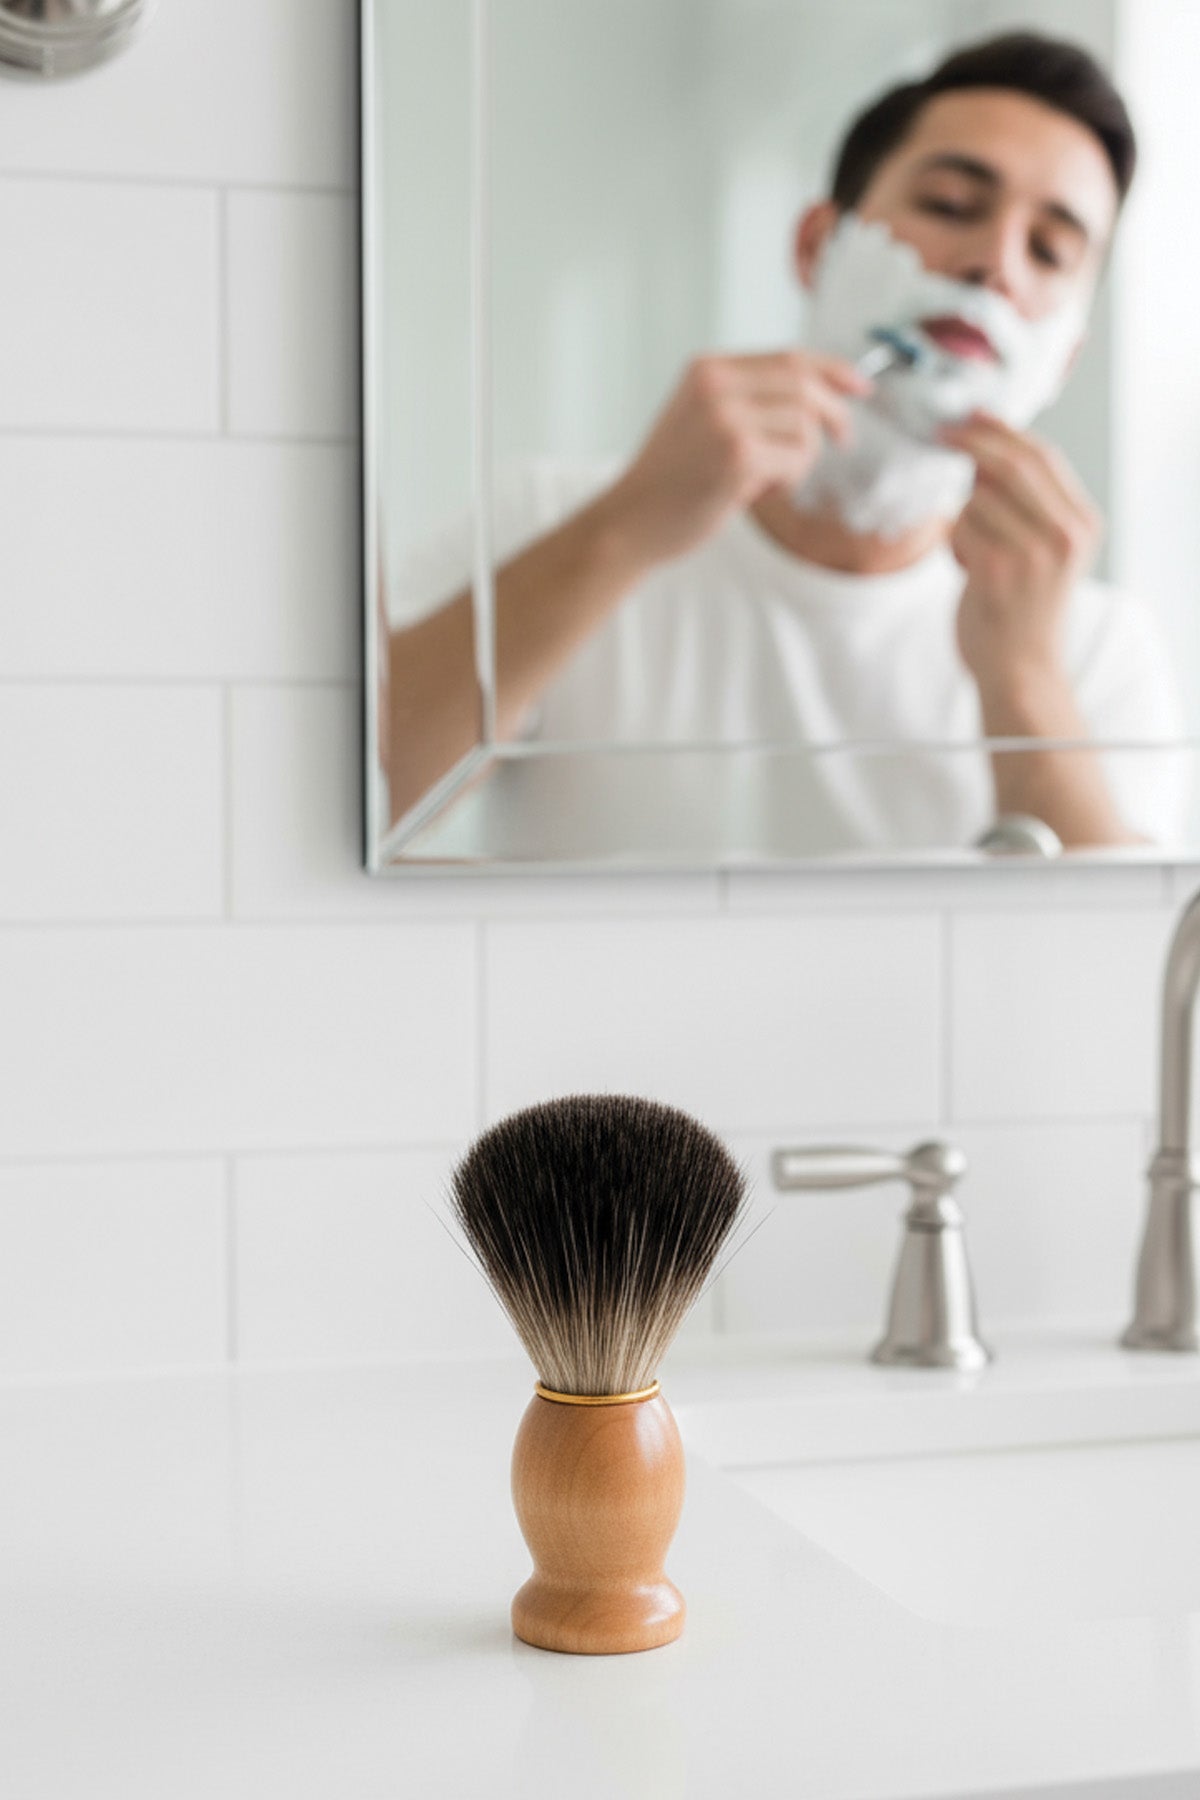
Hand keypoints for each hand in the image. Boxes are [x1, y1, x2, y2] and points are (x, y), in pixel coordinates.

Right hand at [600, 351, 871, 568]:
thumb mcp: (702, 419)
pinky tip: (756, 493)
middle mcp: (716, 385)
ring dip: (801, 460)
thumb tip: (822, 392)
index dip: (834, 371)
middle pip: (805, 387)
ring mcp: (726, 418)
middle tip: (842, 442)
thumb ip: (749, 399)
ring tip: (769, 479)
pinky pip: (796, 459)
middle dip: (833, 416)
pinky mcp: (737, 455)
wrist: (629, 522)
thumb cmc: (671, 481)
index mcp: (707, 369)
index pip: (789, 358)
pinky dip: (788, 480)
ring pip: (806, 427)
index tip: (861, 388)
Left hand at [940, 412, 1101, 695]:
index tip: (971, 416)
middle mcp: (1065, 534)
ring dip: (962, 519)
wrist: (1020, 670)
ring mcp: (1034, 552)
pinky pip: (960, 528)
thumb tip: (982, 449)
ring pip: (977, 499)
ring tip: (975, 555)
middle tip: (942, 434)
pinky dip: (954, 545)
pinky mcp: (998, 570)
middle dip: (972, 442)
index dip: (1001, 430)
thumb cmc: (1021, 610)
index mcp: (1082, 523)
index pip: (1042, 456)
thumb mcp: (1042, 550)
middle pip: (1012, 463)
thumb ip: (1025, 503)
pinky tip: (969, 573)